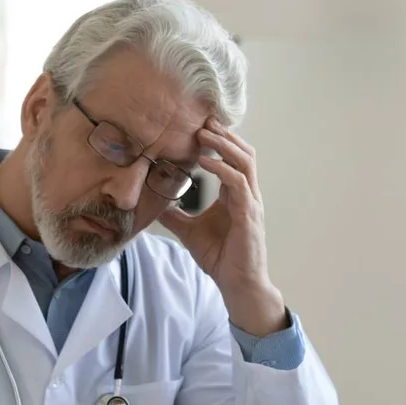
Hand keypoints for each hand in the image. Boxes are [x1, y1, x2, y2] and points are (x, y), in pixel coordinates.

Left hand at [158, 118, 286, 336]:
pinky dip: (223, 169)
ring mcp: (251, 203)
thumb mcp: (189, 232)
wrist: (237, 284)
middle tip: (202, 120)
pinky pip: (239, 184)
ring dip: (225, 145)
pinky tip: (205, 161)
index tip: (198, 126)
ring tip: (205, 133)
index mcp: (236, 195)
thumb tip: (154, 205)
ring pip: (245, 162)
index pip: (232, 158)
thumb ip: (175, 216)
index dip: (220, 141)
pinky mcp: (249, 215)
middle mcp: (247, 195)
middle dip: (224, 134)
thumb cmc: (220, 257)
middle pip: (243, 152)